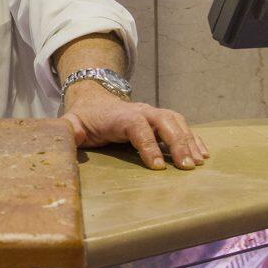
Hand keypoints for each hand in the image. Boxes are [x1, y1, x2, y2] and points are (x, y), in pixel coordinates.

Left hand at [61, 85, 208, 170]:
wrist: (96, 101)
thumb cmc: (86, 119)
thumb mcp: (72, 124)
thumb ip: (68, 132)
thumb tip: (64, 141)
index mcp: (120, 115)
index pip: (137, 126)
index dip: (148, 145)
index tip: (158, 167)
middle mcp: (141, 111)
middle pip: (164, 121)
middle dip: (177, 143)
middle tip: (187, 166)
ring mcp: (154, 114)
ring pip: (176, 122)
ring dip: (189, 141)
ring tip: (198, 163)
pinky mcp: (162, 120)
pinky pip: (182, 126)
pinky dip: (194, 138)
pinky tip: (203, 154)